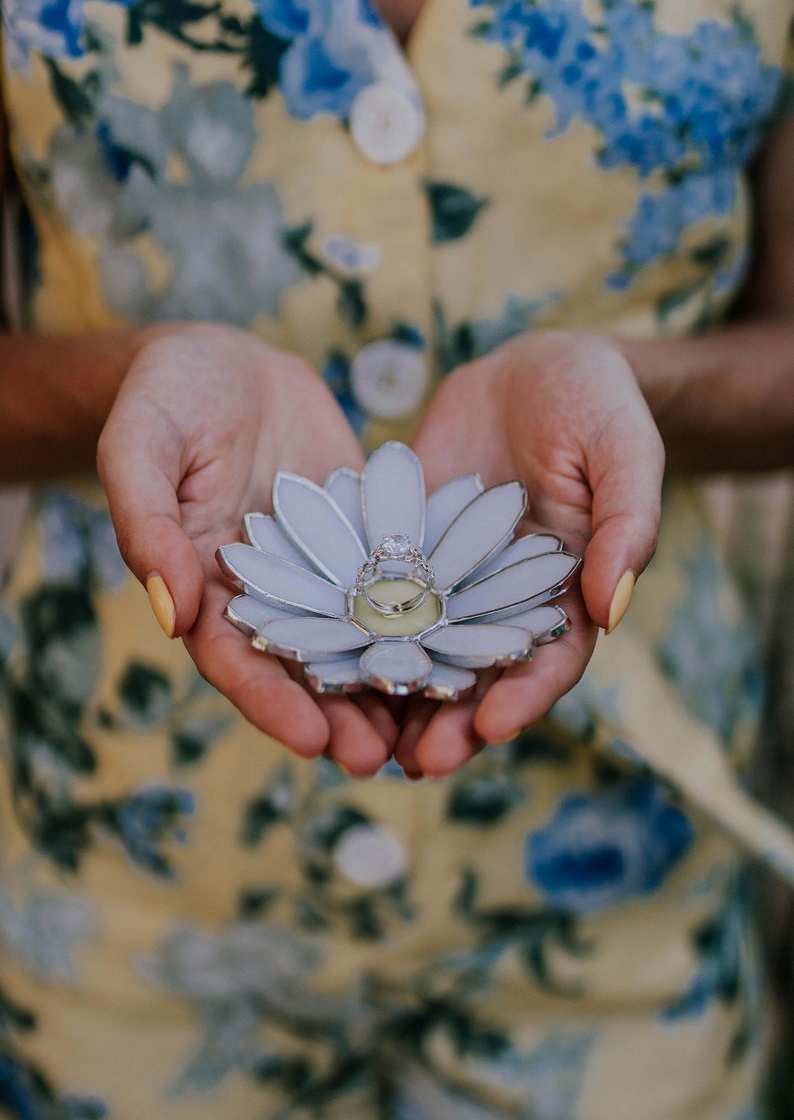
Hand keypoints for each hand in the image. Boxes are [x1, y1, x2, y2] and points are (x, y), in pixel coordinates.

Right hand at [98, 323, 398, 773]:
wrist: (222, 359)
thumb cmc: (167, 396)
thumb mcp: (141, 445)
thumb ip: (147, 524)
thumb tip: (169, 613)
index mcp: (203, 585)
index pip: (233, 659)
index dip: (269, 701)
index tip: (311, 741)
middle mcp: (265, 591)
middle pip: (300, 667)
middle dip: (337, 716)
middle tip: (379, 759)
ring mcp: (316, 568)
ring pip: (353, 638)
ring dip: (385, 684)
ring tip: (429, 729)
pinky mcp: (360, 537)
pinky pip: (392, 581)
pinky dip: (422, 617)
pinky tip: (463, 645)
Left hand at [395, 331, 664, 777]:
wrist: (534, 369)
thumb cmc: (597, 405)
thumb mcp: (623, 453)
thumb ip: (626, 525)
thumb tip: (615, 609)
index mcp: (567, 593)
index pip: (549, 660)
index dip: (524, 697)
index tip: (493, 728)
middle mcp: (504, 602)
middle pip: (478, 676)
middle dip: (450, 722)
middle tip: (415, 762)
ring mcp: (450, 582)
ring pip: (420, 653)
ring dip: (395, 701)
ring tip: (359, 743)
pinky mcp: (405, 553)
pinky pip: (375, 599)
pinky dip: (351, 636)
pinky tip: (317, 665)